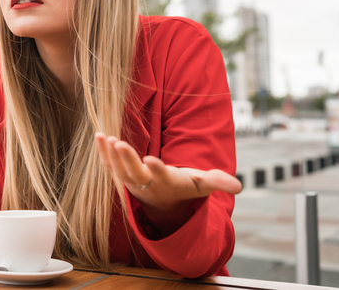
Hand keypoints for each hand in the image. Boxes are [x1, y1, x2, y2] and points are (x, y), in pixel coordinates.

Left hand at [94, 132, 241, 231]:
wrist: (164, 203)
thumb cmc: (184, 187)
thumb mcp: (202, 185)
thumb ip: (218, 182)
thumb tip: (239, 186)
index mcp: (167, 183)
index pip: (161, 177)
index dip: (156, 170)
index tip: (151, 160)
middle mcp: (147, 183)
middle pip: (134, 174)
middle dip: (127, 160)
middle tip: (119, 144)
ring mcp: (131, 180)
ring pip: (118, 170)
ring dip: (111, 155)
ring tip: (107, 138)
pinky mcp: (121, 174)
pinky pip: (109, 164)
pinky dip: (103, 152)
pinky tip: (99, 136)